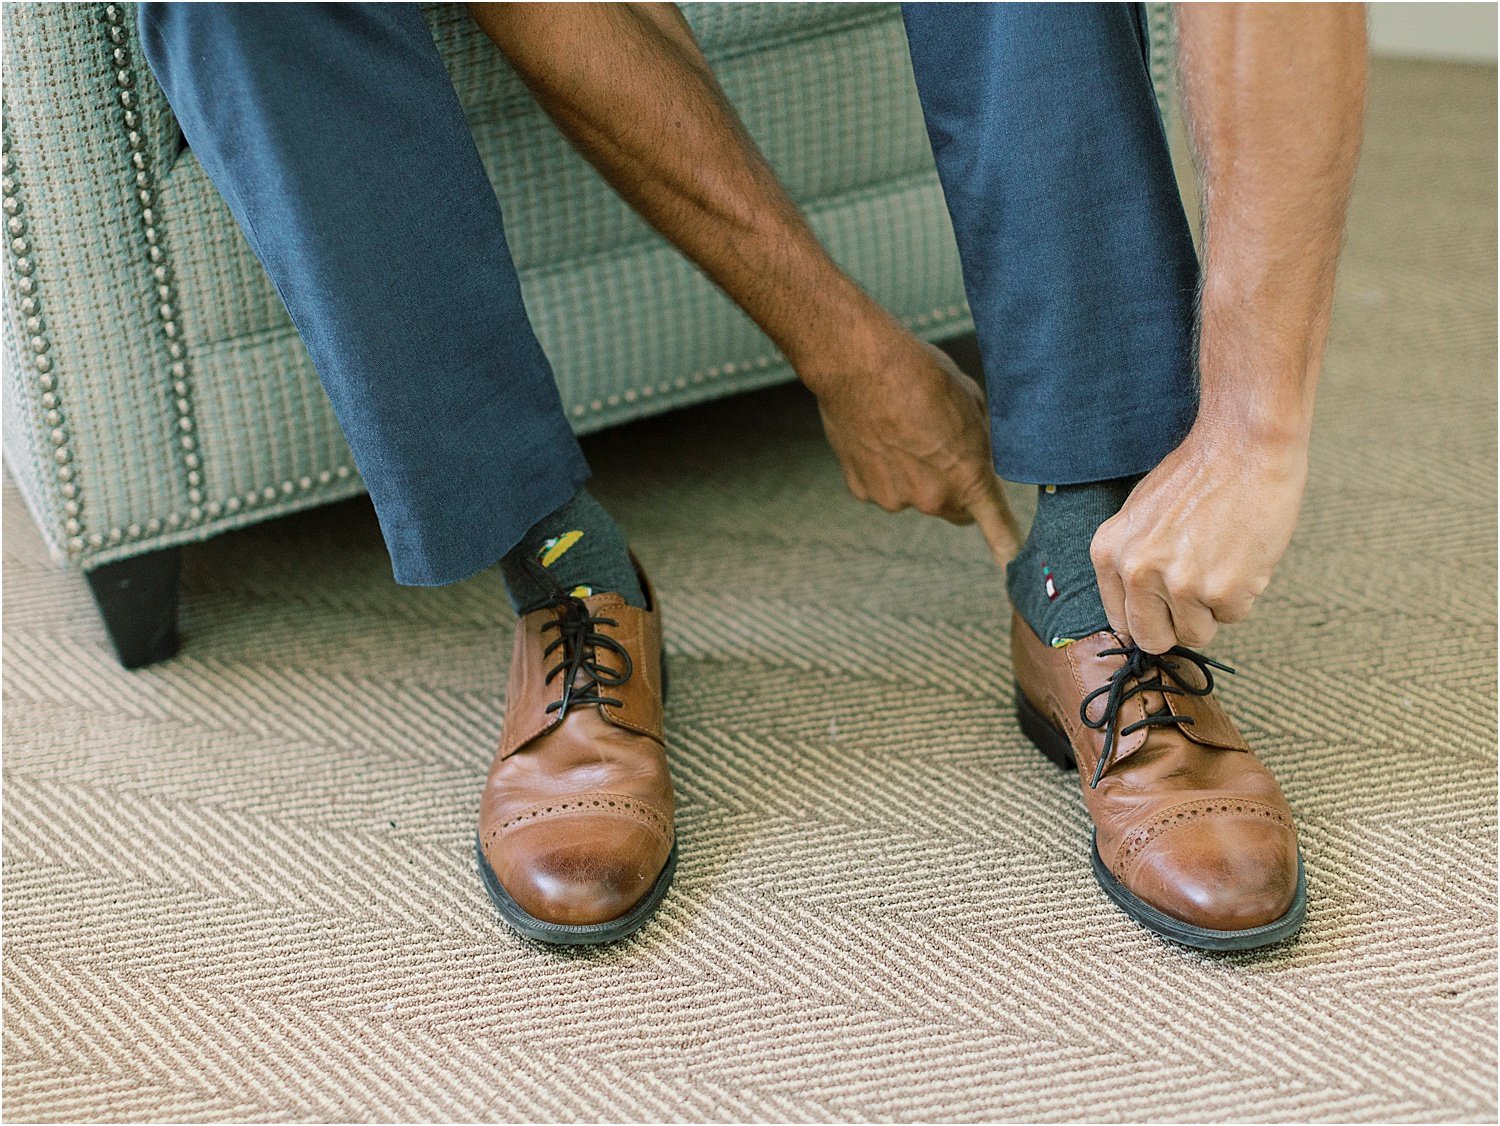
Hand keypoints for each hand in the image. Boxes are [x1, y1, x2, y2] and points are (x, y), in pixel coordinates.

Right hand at [801, 325, 1020, 567]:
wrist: (859, 365)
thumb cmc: (919, 373)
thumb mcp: (969, 400)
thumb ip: (980, 437)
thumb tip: (979, 449)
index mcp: (968, 477)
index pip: (997, 526)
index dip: (1008, 547)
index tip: (1014, 568)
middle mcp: (932, 499)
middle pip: (953, 508)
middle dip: (955, 488)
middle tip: (941, 446)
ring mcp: (894, 499)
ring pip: (914, 495)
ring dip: (914, 474)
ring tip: (903, 428)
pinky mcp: (863, 491)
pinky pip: (882, 487)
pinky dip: (882, 468)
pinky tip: (878, 434)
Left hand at [1089, 415, 1308, 653]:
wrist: (1245, 444)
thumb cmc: (1198, 475)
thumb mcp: (1140, 517)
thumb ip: (1133, 561)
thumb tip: (1137, 610)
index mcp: (1108, 553)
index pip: (1121, 620)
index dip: (1150, 617)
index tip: (1168, 608)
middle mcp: (1136, 572)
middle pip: (1152, 638)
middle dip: (1177, 626)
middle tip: (1199, 594)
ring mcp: (1179, 584)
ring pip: (1197, 633)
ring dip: (1214, 607)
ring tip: (1223, 560)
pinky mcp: (1223, 591)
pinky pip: (1234, 616)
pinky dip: (1245, 593)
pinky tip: (1244, 553)